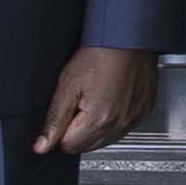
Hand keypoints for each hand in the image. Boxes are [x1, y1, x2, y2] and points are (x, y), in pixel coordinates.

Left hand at [36, 45, 158, 156]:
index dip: (62, 129)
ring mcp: (134, 119)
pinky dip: (116, 118)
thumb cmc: (100, 55)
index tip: (68, 109)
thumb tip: (42, 146)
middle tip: (82, 102)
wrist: (129, 38)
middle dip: (80, 129)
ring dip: (98, 125)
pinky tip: (112, 98)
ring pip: (106, 139)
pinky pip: (124, 128)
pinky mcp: (144, 112)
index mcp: (98, 120)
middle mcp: (119, 124)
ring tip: (98, 98)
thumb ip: (54, 120)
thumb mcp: (68, 85)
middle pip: (88, 146)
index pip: (69, 146)